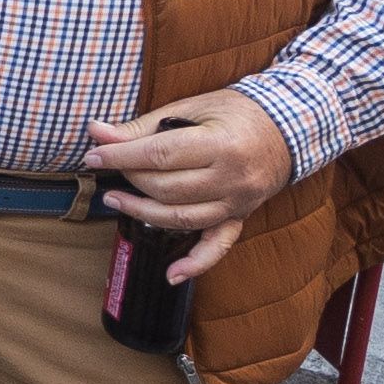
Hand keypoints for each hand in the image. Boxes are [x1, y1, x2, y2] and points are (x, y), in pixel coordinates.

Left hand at [88, 90, 297, 283]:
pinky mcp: (240, 216)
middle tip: (108, 166)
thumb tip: (96, 132)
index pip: (159, 155)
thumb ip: (143, 125)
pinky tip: (171, 275)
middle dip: (130, 178)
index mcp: (221, 144)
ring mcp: (238, 202)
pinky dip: (195, 264)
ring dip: (143, 212)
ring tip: (115, 198)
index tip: (93, 155)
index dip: (120, 156)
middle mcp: (232, 178)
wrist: (289, 127)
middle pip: (167, 188)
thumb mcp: (191, 107)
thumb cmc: (236, 111)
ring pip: (182, 217)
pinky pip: (218, 246)